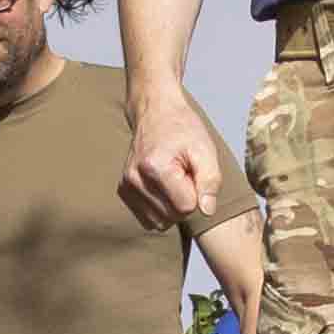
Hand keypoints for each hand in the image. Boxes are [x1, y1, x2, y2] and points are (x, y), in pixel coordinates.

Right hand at [128, 86, 234, 228]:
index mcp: (155, 167)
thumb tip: (207, 211)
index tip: (194, 173)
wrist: (155, 112)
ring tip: (175, 180)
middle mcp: (135, 179)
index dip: (197, 193)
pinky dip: (161, 208)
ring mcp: (126, 186)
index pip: (186, 207)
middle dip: (185, 201)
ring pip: (160, 222)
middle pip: (172, 217)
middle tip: (185, 175)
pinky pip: (148, 218)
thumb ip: (210, 181)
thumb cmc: (183, 129)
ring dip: (173, 207)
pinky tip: (164, 187)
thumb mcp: (205, 150)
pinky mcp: (123, 190)